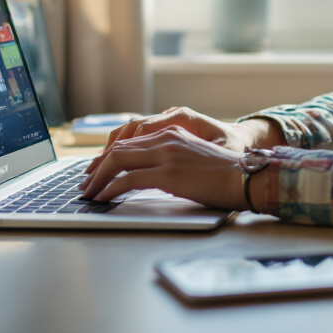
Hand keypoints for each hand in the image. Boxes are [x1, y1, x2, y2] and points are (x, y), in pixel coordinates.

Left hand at [84, 107, 278, 177]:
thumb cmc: (225, 175)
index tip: (96, 171)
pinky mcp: (168, 174)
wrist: (247, 177)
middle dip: (96, 168)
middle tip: (85, 184)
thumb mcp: (194, 160)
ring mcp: (166, 155)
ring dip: (98, 180)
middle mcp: (166, 139)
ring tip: (88, 194)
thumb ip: (172, 160)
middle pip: (118, 150)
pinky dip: (110, 189)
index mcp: (172, 133)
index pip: (129, 142)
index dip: (107, 157)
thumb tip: (149, 176)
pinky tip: (103, 198)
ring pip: (118, 162)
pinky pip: (128, 179)